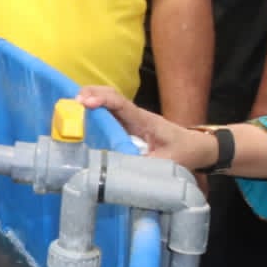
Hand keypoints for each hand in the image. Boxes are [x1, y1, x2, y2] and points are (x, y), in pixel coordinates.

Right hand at [75, 85, 214, 170]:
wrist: (198, 147)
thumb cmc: (185, 151)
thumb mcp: (167, 162)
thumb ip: (145, 165)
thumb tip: (119, 172)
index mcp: (145, 120)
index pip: (121, 104)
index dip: (102, 100)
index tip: (85, 103)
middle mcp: (135, 115)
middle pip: (110, 95)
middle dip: (90, 94)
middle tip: (70, 102)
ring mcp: (130, 119)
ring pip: (107, 101)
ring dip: (88, 99)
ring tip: (69, 106)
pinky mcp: (127, 125)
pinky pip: (107, 113)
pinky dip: (92, 110)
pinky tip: (79, 115)